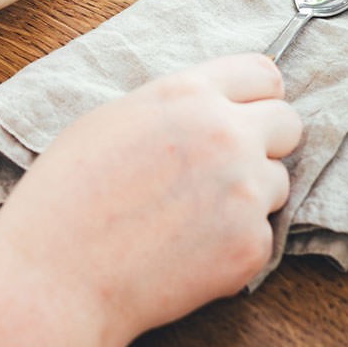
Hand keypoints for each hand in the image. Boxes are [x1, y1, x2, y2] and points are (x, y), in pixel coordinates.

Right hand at [0, 54, 301, 346]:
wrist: (58, 273)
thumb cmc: (68, 193)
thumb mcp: (113, 118)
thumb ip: (173, 108)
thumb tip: (206, 109)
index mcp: (188, 94)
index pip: (262, 73)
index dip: (255, 95)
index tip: (247, 111)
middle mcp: (227, 134)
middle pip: (289, 123)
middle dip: (266, 141)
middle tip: (228, 166)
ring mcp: (245, 192)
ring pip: (278, 182)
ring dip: (249, 195)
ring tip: (192, 215)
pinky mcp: (251, 247)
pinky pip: (263, 236)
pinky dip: (235, 244)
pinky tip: (189, 251)